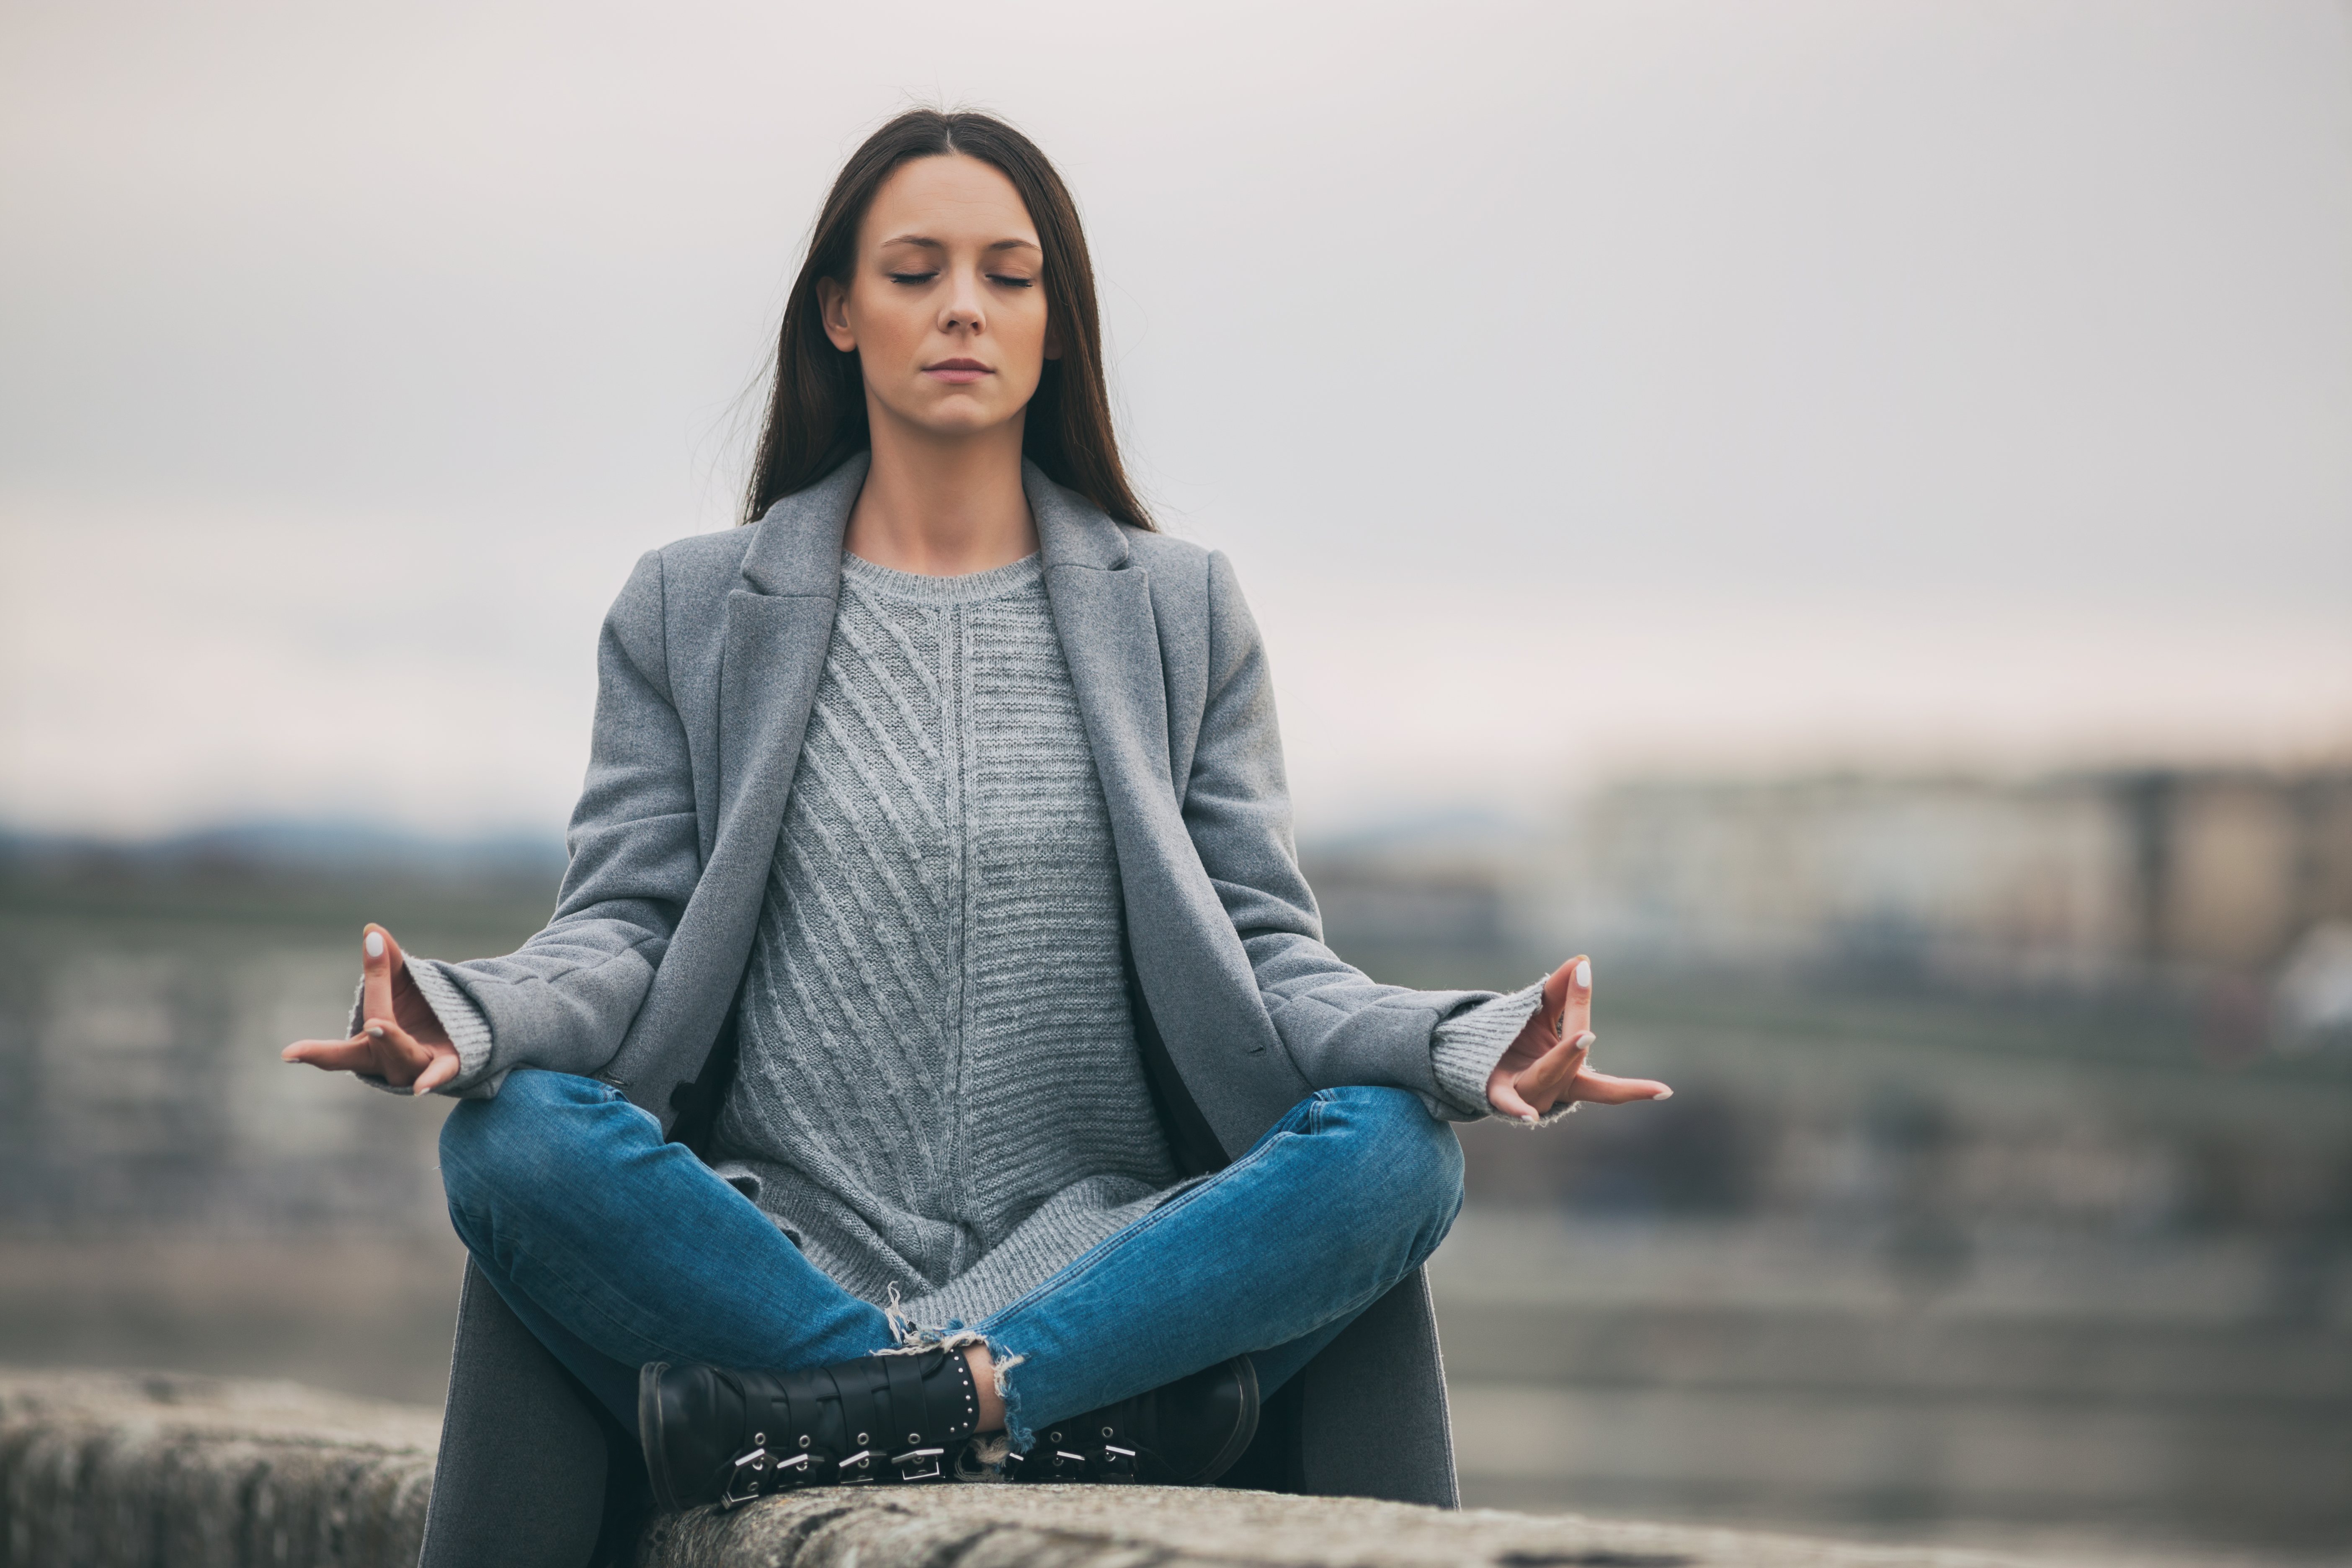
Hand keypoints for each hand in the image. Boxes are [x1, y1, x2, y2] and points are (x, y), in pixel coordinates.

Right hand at [281, 924, 459, 1094]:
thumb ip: (386, 963)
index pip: (337, 1054)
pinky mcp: (447, 1065)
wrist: (459, 1035)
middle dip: (375, 1027)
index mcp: (369, 1046)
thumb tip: (372, 929)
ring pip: (401, 1055)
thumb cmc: (418, 1013)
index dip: (313, 1053)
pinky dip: (431, 1077)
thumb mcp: (401, 985)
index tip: (288, 1054)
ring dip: (393, 1041)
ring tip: (380, 1025)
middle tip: (371, 1019)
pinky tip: (422, 1088)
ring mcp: (416, 1065)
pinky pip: (440, 1074)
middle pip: (376, 1042)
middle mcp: (388, 1061)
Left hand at [1485, 954, 1671, 1121]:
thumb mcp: (1539, 1013)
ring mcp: (1527, 1090)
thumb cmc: (1517, 1040)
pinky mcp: (1497, 1092)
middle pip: (1574, 1067)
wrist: (1475, 1059)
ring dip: (1561, 1059)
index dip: (1586, 1010)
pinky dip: (1519, 1108)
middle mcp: (1554, 1085)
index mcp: (1570, 1069)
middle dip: (1584, 1049)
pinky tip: (1529, 1116)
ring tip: (1581, 1038)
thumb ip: (1561, 992)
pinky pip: (1508, 1102)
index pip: (1585, 1045)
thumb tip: (1582, 961)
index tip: (1587, 973)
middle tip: (1591, 1032)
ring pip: (1547, 1075)